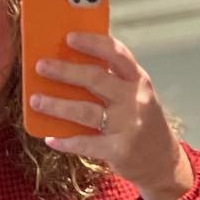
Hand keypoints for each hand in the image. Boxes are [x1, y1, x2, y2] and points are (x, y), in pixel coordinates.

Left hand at [29, 31, 194, 199]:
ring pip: (85, 111)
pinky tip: (50, 138)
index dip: (92, 43)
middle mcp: (135, 99)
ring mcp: (128, 126)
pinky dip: (66, 141)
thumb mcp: (136, 96)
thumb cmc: (143, 124)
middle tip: (41, 66)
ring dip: (57, 105)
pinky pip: (86, 143)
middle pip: (95, 79)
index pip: (116, 53)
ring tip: (36, 100)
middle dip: (65, 71)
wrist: (163, 163)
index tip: (68, 37)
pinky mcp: (119, 150)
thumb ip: (113, 80)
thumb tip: (71, 65)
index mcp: (139, 80)